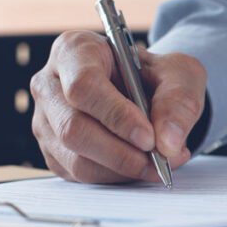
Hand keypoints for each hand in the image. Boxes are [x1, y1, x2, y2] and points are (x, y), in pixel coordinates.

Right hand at [30, 30, 206, 182]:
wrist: (148, 91)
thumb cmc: (156, 76)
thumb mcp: (180, 74)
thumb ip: (179, 102)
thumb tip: (168, 143)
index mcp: (75, 50)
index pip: (83, 85)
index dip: (116, 115)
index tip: (148, 137)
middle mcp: (50, 84)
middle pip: (73, 128)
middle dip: (121, 152)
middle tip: (158, 159)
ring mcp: (47, 120)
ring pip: (75, 158)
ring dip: (122, 169)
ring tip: (159, 163)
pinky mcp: (54, 150)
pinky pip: (80, 174)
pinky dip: (117, 177)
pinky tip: (142, 165)